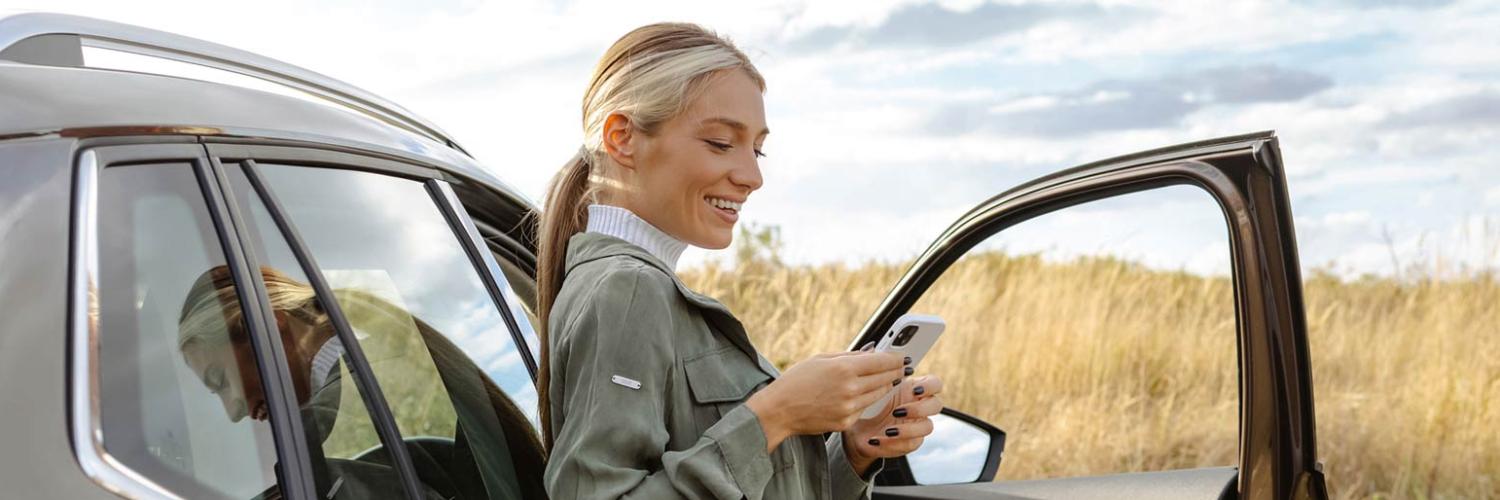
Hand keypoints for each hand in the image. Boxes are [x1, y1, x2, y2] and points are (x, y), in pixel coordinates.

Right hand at [745, 351, 906, 451]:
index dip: (895, 358)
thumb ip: (849, 356)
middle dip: (895, 371)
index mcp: (843, 368)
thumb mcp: (821, 359)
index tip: (902, 356)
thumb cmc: (797, 380)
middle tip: (903, 367)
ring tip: (891, 378)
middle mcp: (850, 388)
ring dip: (886, 385)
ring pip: (879, 394)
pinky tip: (866, 393)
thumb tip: (871, 352)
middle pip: (885, 378)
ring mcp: (849, 408)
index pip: (881, 361)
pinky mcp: (846, 422)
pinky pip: (865, 408)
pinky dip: (867, 400)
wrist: (780, 410)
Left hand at [842, 373, 943, 474]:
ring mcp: (917, 425)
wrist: (857, 431)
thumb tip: (877, 358)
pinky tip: (877, 439)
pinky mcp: (910, 442)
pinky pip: (910, 444)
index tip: (914, 390)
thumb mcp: (872, 390)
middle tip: (897, 412)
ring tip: (888, 430)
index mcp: (913, 389)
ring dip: (908, 429)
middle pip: (936, 405)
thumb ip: (879, 376)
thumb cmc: (867, 405)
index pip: (935, 384)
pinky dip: (893, 443)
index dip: (930, 386)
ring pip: (927, 427)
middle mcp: (920, 406)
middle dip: (919, 409)